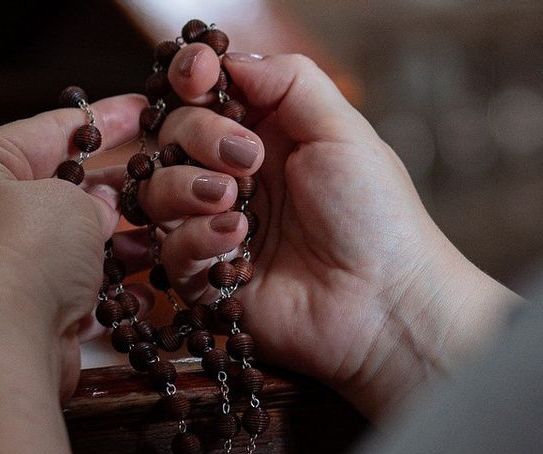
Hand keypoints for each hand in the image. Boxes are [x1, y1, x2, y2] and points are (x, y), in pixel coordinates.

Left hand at [0, 93, 151, 398]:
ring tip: (161, 236)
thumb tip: (102, 207)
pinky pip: (73, 290)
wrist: (4, 347)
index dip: (102, 119)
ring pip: (71, 244)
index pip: (47, 130)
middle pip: (58, 190)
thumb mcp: (71, 200)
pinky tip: (144, 284)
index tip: (141, 109)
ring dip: (118, 244)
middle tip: (162, 177)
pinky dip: (107, 288)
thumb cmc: (28, 254)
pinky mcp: (21, 314)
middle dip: (112, 190)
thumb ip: (93, 195)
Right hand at [137, 47, 520, 418]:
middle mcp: (234, 176)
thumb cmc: (377, 219)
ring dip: (187, 187)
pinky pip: (168, 250)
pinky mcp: (205, 279)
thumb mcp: (342, 130)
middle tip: (247, 158)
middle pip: (171, 134)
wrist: (385, 304)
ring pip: (157, 191)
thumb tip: (228, 60)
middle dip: (199, 135)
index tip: (196, 75)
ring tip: (233, 202)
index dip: (191, 78)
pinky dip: (195, 239)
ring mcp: (215, 228)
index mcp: (266, 134)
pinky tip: (235, 241)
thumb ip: (288, 81)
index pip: (204, 93)